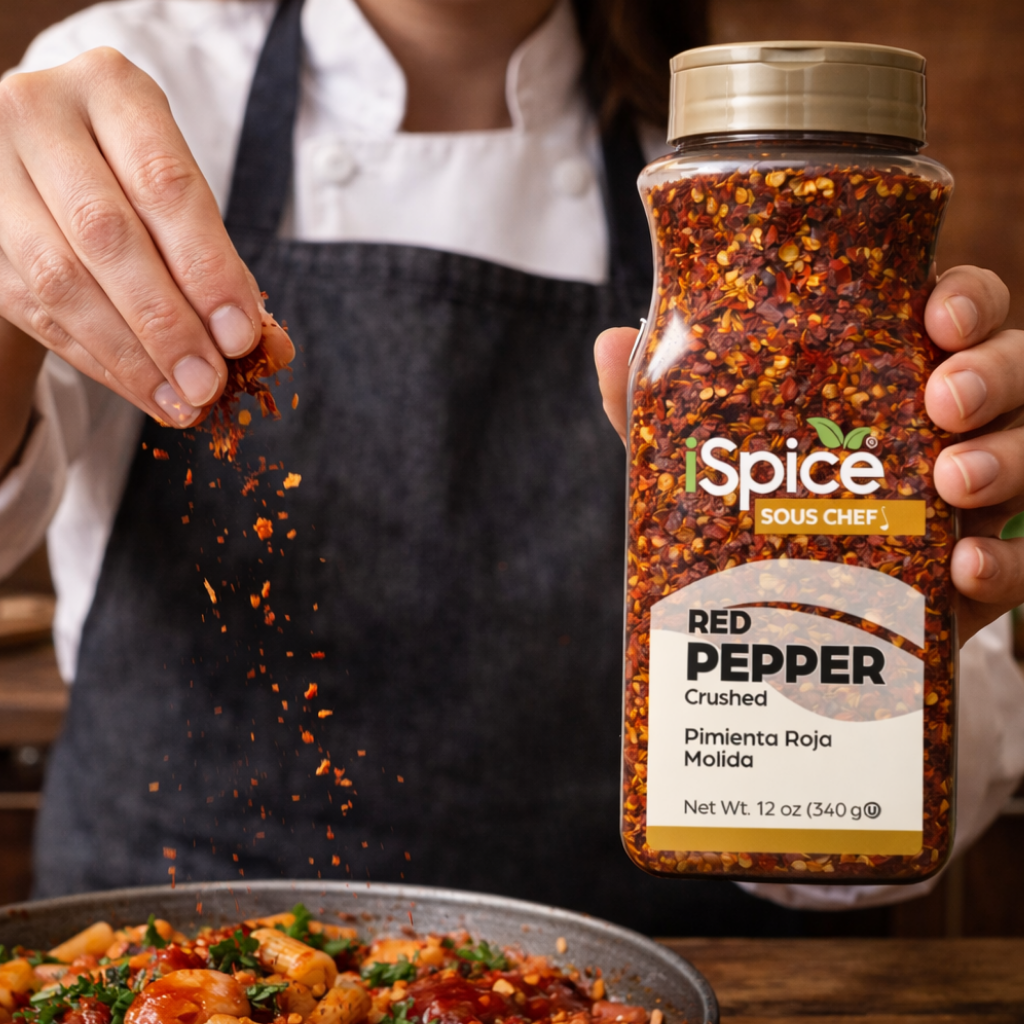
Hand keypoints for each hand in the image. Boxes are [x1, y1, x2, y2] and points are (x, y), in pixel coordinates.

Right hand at [0, 48, 288, 430]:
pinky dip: (98, 361)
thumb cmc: (136, 179)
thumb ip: (222, 266)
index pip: (165, 185)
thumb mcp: (183, 199)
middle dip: (166, 324)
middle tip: (208, 384)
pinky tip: (144, 391)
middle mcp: (37, 114)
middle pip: (106, 234)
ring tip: (181, 401)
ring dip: (129, 356)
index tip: (240, 337)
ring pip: (60, 278)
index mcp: (111, 89)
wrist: (53, 161)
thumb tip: (269, 350)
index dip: (207, 269)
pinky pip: (36, 310)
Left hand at [594, 265, 1022, 644]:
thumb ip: (665, 407)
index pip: (955, 310)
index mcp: (889, 374)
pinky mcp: (978, 576)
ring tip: (952, 482)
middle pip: (1012, 367)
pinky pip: (1020, 560)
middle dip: (991, 372)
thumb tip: (610, 342)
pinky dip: (1005, 564)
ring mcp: (972, 498)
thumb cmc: (755, 508)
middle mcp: (944, 425)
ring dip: (1007, 458)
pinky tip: (964, 572)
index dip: (965, 300)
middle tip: (941, 399)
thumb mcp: (708, 456)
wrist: (781, 620)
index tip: (935, 313)